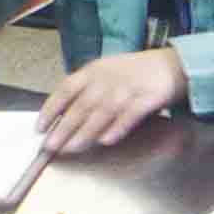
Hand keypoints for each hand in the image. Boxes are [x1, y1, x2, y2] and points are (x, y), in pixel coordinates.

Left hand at [37, 47, 186, 153]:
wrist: (173, 65)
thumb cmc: (137, 72)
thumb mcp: (107, 72)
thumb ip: (87, 90)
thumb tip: (63, 115)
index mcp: (95, 70)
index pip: (66, 89)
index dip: (51, 108)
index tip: (40, 127)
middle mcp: (108, 78)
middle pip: (82, 105)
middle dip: (64, 127)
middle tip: (51, 146)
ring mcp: (128, 88)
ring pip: (102, 113)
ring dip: (84, 133)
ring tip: (71, 148)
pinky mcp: (147, 98)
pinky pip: (129, 115)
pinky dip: (117, 128)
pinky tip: (106, 141)